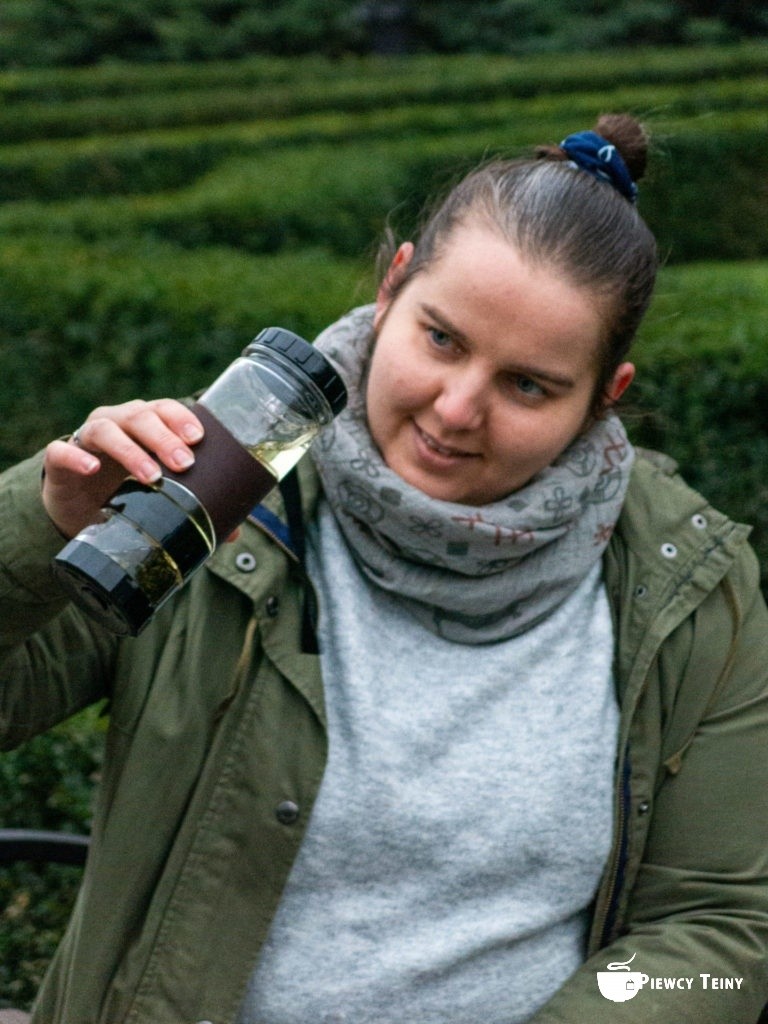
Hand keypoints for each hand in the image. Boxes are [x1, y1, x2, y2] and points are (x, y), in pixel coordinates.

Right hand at [42, 399, 203, 539]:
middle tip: (183, 462)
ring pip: (107, 429)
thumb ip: (193, 505)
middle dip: (164, 437)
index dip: (181, 419)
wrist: (77, 511)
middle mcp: (117, 422)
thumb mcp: (160, 497)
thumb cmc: (126, 492)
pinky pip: (62, 451)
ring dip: (131, 450)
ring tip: (150, 476)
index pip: (165, 409)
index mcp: (144, 425)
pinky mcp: (59, 461)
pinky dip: (77, 456)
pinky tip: (92, 468)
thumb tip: (233, 533)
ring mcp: (86, 439)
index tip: (199, 439)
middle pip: (141, 416)